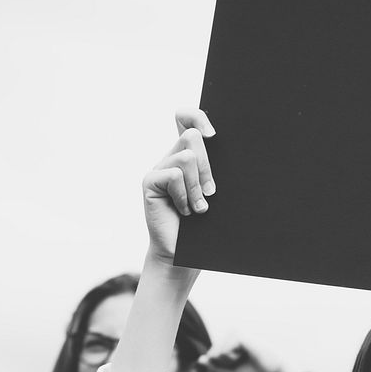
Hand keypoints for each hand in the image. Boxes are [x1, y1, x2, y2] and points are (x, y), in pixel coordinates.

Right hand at [141, 108, 216, 264]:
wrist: (184, 255)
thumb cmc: (205, 226)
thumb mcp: (215, 193)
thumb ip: (215, 170)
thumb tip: (220, 147)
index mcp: (190, 155)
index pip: (187, 118)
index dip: (198, 116)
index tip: (213, 135)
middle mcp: (172, 157)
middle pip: (192, 135)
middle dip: (207, 166)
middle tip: (211, 193)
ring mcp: (159, 169)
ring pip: (186, 156)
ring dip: (198, 186)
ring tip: (198, 208)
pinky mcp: (150, 181)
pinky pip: (174, 175)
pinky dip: (185, 196)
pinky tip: (184, 211)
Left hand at [199, 340, 291, 371]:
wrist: (273, 370)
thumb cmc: (254, 371)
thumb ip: (214, 367)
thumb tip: (200, 360)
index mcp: (229, 342)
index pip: (211, 356)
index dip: (221, 366)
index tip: (238, 365)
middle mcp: (231, 335)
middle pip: (211, 355)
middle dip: (223, 364)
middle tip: (242, 361)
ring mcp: (234, 334)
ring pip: (215, 353)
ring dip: (228, 362)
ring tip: (244, 357)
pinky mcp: (238, 335)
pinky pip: (222, 352)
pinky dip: (231, 358)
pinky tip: (245, 353)